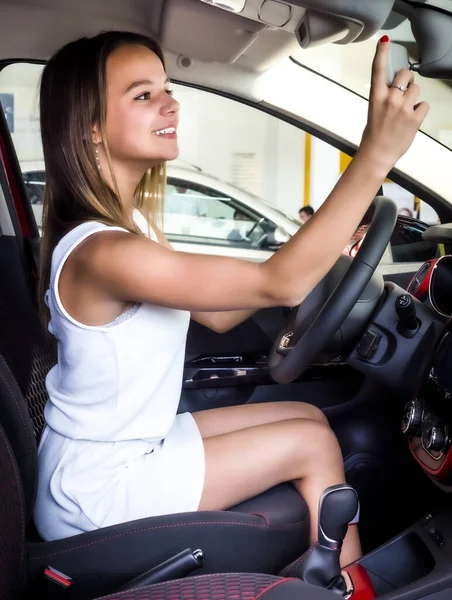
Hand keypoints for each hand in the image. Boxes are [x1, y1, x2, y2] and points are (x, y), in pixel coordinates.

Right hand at [360, 37, 429, 169]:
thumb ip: (384, 97)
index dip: (381, 53)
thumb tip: (398, 87)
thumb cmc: (373, 134)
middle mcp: (390, 99)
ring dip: (414, 98)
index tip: (385, 41)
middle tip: (404, 92)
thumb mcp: (374, 111)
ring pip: (417, 90)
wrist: (377, 154)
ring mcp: (403, 108)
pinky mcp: (414, 118)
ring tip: (406, 112)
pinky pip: (424, 105)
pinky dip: (420, 111)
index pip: (378, 70)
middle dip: (408, 80)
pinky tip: (412, 119)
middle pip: (406, 75)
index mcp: (376, 97)